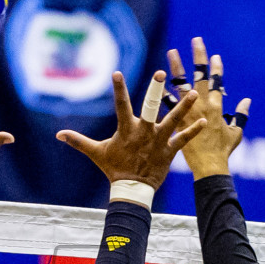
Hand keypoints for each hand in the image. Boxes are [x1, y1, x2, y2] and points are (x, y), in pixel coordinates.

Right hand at [56, 71, 205, 194]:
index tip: (117, 73)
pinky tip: (205, 120)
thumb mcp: (95, 153)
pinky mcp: (169, 151)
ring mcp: (158, 141)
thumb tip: (58, 134)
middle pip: (151, 108)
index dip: (118, 89)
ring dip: (183, 107)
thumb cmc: (114, 169)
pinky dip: (193, 130)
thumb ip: (78, 141)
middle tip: (161, 73)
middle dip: (156, 90)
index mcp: (126, 129)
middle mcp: (144, 132)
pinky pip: (183, 139)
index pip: (121, 105)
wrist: (132, 190)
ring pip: (172, 121)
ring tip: (193, 93)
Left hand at [165, 37, 251, 180]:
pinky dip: (163, 92)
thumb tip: (246, 101)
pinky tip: (157, 81)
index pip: (217, 82)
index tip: (215, 55)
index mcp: (218, 107)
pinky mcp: (177, 121)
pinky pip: (168, 104)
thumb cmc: (223, 152)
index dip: (216, 68)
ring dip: (176, 67)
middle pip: (200, 76)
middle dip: (198, 57)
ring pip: (181, 84)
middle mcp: (203, 105)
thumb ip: (241, 115)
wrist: (209, 166)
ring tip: (171, 52)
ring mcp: (189, 112)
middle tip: (195, 40)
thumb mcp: (236, 133)